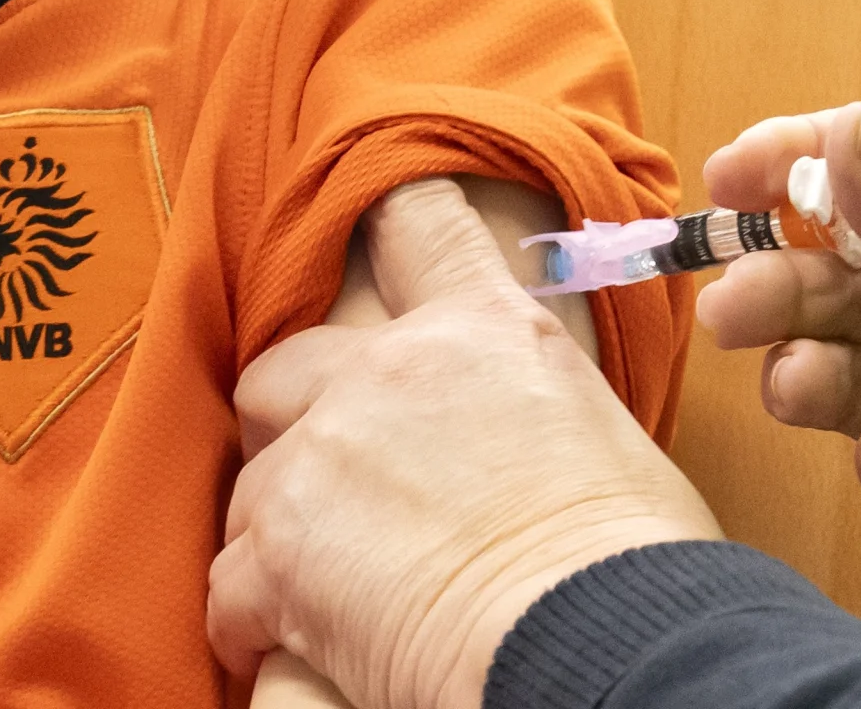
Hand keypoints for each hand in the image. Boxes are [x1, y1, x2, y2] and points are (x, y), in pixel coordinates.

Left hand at [209, 180, 720, 708]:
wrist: (594, 634)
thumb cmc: (629, 554)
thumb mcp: (595, 428)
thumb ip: (523, 404)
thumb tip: (511, 444)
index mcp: (482, 327)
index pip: (416, 228)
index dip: (385, 221)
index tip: (369, 225)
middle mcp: (387, 371)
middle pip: (284, 368)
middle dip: (291, 422)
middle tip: (331, 482)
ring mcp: (324, 456)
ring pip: (252, 484)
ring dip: (280, 531)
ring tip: (325, 586)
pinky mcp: (280, 552)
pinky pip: (231, 583)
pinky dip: (253, 618)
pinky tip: (288, 641)